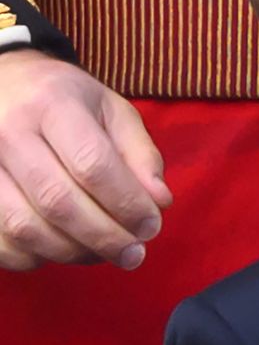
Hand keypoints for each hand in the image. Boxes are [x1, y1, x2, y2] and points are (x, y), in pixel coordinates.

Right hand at [0, 50, 169, 270]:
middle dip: (104, 236)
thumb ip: (140, 155)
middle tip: (134, 254)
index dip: (126, 203)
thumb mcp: (113, 111)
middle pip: (57, 201)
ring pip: (24, 227)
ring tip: (104, 254)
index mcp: (53, 104)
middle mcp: (8, 132)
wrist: (5, 87)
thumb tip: (158, 202)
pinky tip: (63, 251)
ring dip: (72, 252)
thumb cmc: (68, 101)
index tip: (151, 225)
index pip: (92, 163)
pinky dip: (33, 257)